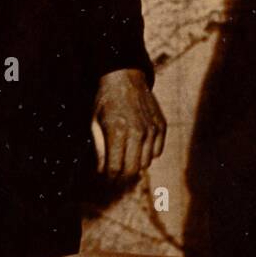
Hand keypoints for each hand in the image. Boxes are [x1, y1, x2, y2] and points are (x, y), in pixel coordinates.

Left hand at [92, 68, 165, 183]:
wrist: (125, 76)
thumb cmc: (105, 100)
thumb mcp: (94, 122)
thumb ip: (99, 148)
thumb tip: (102, 171)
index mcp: (118, 131)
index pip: (114, 168)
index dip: (108, 178)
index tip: (104, 180)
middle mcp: (137, 132)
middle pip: (132, 170)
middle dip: (121, 177)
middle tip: (114, 175)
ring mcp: (152, 129)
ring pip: (146, 163)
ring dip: (134, 165)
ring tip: (125, 158)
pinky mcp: (161, 126)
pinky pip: (157, 152)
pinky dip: (148, 154)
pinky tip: (138, 147)